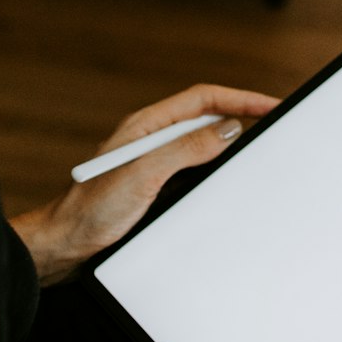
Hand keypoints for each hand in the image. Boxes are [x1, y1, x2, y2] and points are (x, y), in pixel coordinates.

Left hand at [11, 84, 278, 282]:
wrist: (65, 244)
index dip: (241, 98)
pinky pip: (195, 169)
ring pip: (202, 143)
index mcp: (146, 126)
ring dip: (231, 142)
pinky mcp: (155, 185)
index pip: (203, 99)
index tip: (272, 104)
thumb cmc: (91, 210)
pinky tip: (229, 179)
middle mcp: (151, 139)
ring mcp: (154, 162)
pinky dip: (217, 168)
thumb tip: (228, 129)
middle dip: (242, 113)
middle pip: (206, 117)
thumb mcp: (144, 175)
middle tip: (275, 121)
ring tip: (260, 146)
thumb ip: (185, 149)